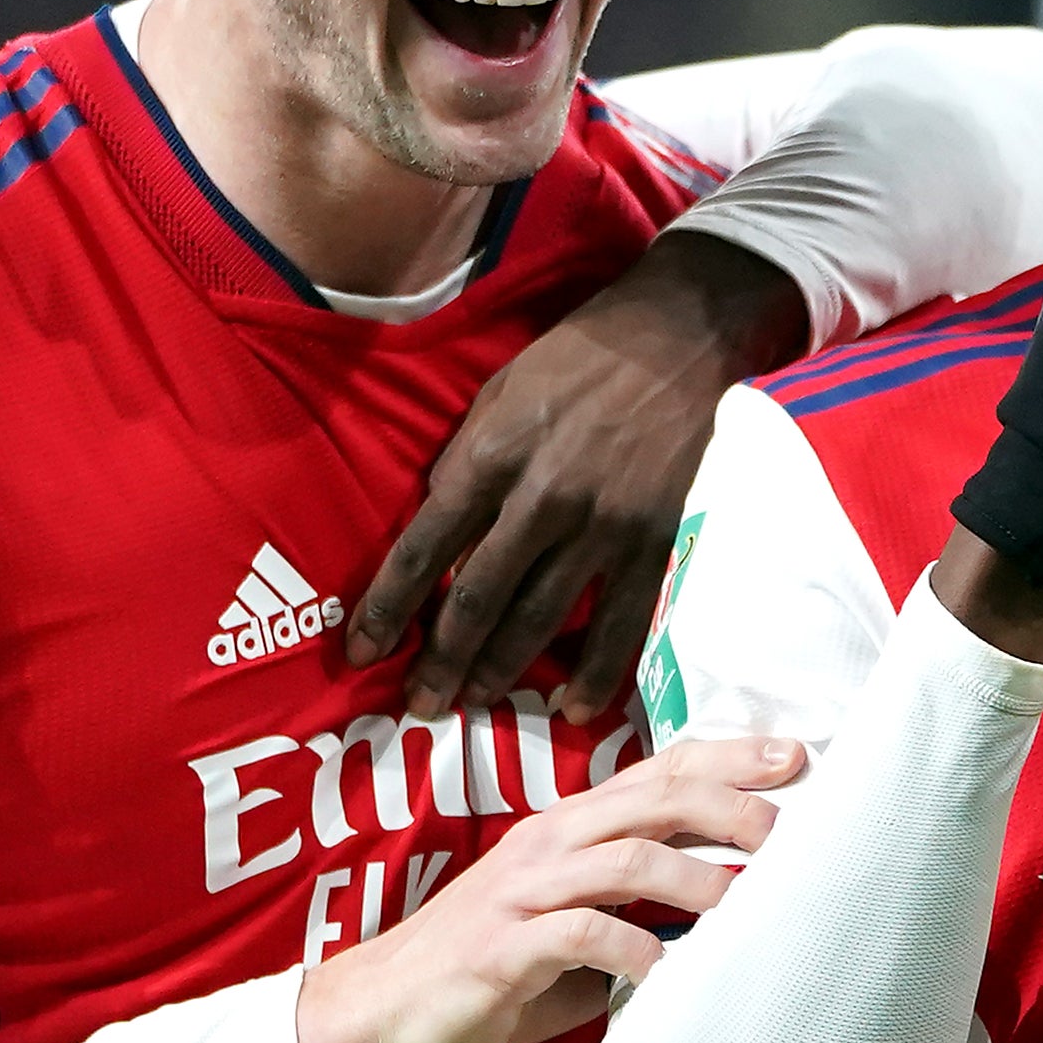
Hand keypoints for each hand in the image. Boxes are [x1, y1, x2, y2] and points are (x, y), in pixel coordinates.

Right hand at [291, 736, 797, 1042]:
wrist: (372, 1019)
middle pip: (653, 798)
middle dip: (730, 805)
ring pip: (625, 857)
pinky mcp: (500, 949)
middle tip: (790, 830)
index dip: (726, 758)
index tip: (796, 757)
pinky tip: (667, 975)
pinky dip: (634, 951)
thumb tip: (721, 926)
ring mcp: (520, 894)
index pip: (655, 773)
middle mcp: (546, 846)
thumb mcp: (567, 934)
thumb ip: (632, 915)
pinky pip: (580, 935)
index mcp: (565, 832)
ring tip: (747, 907)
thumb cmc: (481, 978)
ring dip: (696, 878)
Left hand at [346, 230, 796, 721]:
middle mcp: (541, 499)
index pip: (423, 547)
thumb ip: (467, 461)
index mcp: (492, 455)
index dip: (388, 607)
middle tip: (420, 704)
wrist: (680, 336)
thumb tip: (437, 527)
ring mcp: (601, 525)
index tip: (362, 652)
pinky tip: (570, 706)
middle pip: (477, 598)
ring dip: (501, 671)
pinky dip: (595, 671)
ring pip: (539, 618)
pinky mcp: (653, 540)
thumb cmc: (578, 357)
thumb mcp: (499, 392)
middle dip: (442, 659)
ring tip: (474, 703)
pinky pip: (620, 622)